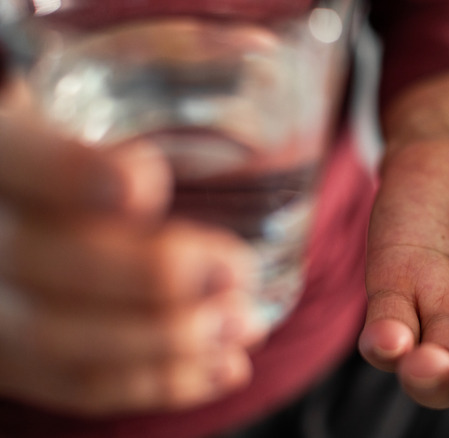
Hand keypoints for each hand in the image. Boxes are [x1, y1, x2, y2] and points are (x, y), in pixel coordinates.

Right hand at [0, 82, 256, 414]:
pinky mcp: (21, 351)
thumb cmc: (78, 128)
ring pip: (60, 345)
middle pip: (41, 267)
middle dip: (146, 280)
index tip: (144, 184)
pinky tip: (220, 369)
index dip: (68, 175)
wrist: (28, 195)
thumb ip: (166, 64)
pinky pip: (77, 385)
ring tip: (239, 328)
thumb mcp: (101, 85)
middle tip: (231, 273)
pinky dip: (155, 385)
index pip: (14, 162)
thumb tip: (261, 41)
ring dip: (162, 345)